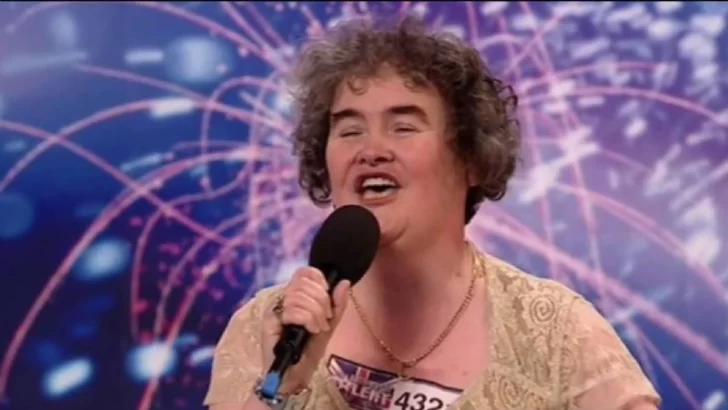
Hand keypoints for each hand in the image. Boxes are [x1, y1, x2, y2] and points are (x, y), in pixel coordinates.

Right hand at [260, 267, 349, 394]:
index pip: (305, 273)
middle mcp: (283, 299)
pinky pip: (291, 310)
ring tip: (319, 327)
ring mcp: (275, 309)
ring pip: (298, 296)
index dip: (319, 280)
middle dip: (321, 300)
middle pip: (302, 282)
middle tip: (326, 319)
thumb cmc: (309, 350)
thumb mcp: (330, 325)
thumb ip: (337, 304)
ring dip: (315, 313)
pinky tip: (311, 330)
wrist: (296, 375)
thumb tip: (344, 282)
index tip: (328, 297)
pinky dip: (307, 319)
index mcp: (297, 296)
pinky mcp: (269, 322)